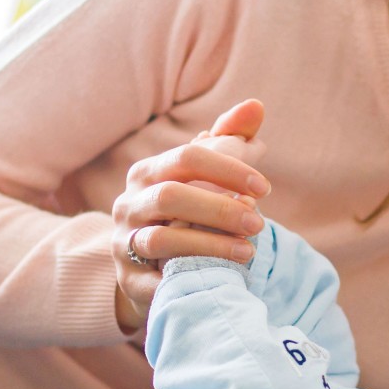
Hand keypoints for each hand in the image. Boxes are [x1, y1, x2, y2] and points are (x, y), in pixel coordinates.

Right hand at [112, 99, 272, 333]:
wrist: (147, 267)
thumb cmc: (184, 212)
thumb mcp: (202, 176)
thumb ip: (230, 139)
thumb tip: (256, 106)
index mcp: (148, 172)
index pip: (187, 157)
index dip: (229, 169)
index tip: (264, 188)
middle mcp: (129, 204)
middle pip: (171, 197)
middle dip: (220, 209)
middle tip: (259, 224)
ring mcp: (124, 243)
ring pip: (161, 240)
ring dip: (209, 245)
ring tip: (248, 251)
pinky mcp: (129, 281)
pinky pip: (153, 281)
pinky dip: (186, 279)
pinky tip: (219, 281)